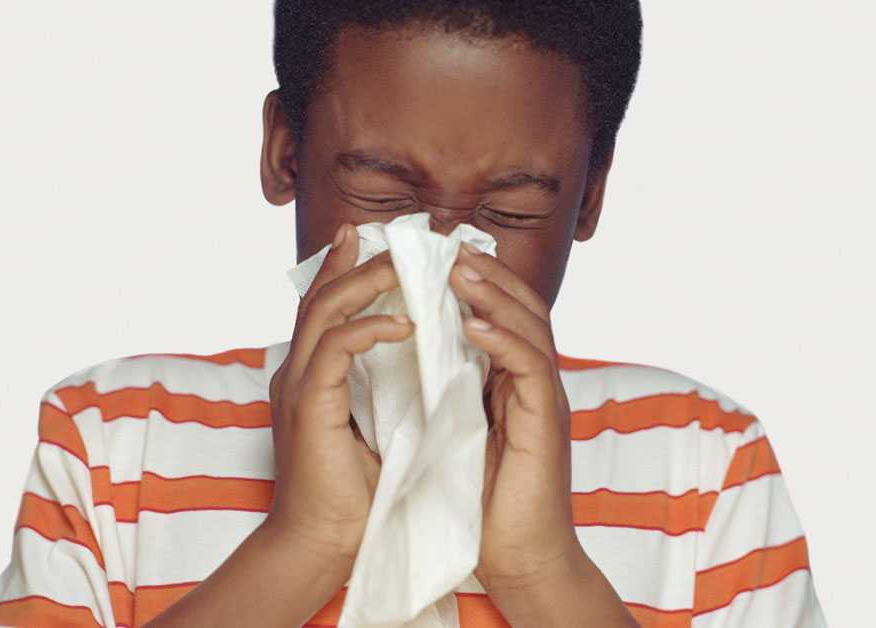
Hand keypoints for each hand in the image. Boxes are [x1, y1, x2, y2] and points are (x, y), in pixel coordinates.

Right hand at [264, 223, 414, 563]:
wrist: (320, 544)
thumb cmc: (351, 494)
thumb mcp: (375, 428)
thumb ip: (385, 391)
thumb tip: (424, 364)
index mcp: (310, 377)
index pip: (326, 309)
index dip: (346, 271)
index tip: (375, 242)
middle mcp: (297, 371)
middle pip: (320, 296)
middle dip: (356, 262)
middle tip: (396, 240)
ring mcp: (297, 384)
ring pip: (325, 310)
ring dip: (365, 282)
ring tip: (405, 267)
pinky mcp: (307, 403)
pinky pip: (336, 347)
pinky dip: (370, 329)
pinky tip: (406, 325)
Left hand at [448, 243, 576, 591]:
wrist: (520, 560)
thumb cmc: (482, 501)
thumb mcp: (455, 432)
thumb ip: (446, 392)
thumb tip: (409, 360)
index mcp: (513, 383)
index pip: (502, 316)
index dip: (476, 283)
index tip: (437, 258)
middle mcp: (534, 383)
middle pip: (522, 308)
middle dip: (487, 274)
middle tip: (450, 246)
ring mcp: (545, 400)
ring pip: (530, 329)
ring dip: (494, 295)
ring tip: (459, 270)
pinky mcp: (546, 423)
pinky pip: (530, 369)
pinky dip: (503, 341)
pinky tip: (474, 324)